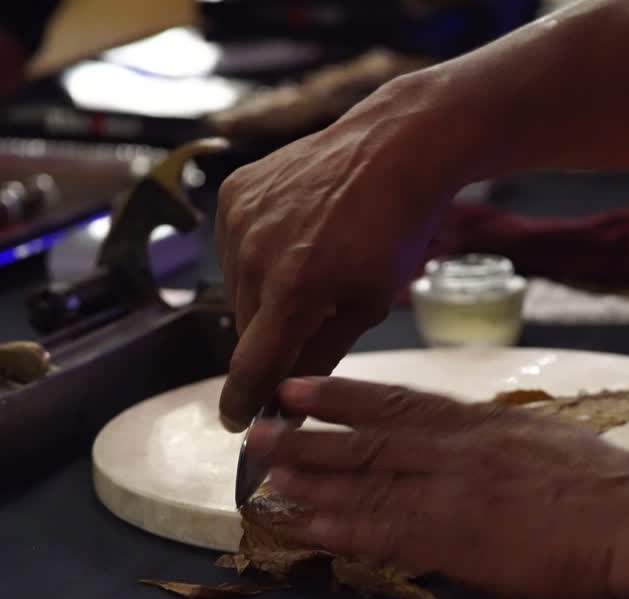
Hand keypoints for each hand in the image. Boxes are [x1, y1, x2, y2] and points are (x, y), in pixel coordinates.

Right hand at [214, 75, 468, 430]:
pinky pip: (232, 247)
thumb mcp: (369, 304)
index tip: (237, 420)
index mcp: (294, 288)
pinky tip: (295, 238)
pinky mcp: (233, 192)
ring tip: (310, 269)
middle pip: (246, 328)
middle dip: (272, 338)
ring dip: (263, 295)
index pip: (250, 366)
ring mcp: (239, 218)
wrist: (396, 148)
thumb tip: (290, 401)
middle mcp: (254, 253)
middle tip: (309, 321)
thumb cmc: (396, 228)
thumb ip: (322, 354)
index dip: (243, 401)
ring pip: (236, 288)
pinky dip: (255, 255)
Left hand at [248, 377, 628, 598]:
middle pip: (372, 435)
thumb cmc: (620, 493)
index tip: (305, 386)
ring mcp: (453, 490)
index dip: (348, 395)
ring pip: (367, 477)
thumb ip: (511, 447)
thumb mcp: (557, 447)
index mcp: (487, 424)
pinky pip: (383, 529)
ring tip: (261, 470)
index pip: (405, 402)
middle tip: (259, 421)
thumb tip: (488, 455)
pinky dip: (337, 525)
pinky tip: (303, 525)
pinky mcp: (456, 536)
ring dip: (310, 475)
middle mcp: (460, 447)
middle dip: (311, 430)